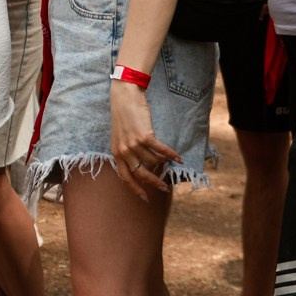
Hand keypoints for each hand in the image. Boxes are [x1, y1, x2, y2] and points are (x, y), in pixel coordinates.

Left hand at [108, 78, 177, 196]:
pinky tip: (178, 158)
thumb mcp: (120, 137)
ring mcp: (134, 144)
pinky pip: (161, 151)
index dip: (135, 189)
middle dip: (154, 183)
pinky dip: (171, 155)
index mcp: (116, 153)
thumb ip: (127, 152)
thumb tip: (144, 165)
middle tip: (164, 188)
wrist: (124, 97)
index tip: (145, 198)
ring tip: (169, 160)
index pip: (125, 177)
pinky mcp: (144, 136)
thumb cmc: (124, 116)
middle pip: (141, 174)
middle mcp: (124, 151)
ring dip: (163, 162)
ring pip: (153, 161)